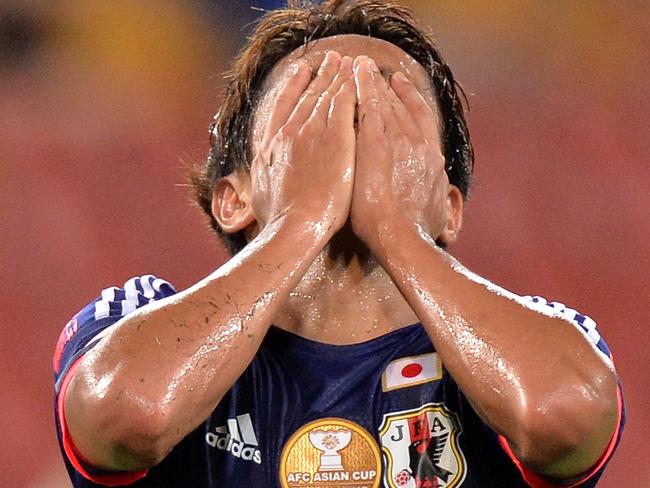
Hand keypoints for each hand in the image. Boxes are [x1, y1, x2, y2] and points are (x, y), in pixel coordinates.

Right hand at [250, 52, 356, 238]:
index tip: (302, 71)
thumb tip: (261, 174)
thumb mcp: (260, 193)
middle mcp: (289, 132)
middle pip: (308, 95)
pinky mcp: (336, 139)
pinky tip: (360, 77)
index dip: (293, 85)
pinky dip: (352, 87)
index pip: (283, 105)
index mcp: (270, 145)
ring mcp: (313, 133)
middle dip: (321, 75)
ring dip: (338, 75)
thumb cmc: (277, 221)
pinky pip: (346, 103)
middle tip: (331, 59)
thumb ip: (264, 176)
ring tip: (347, 61)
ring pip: (328, 95)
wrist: (294, 227)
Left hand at [350, 56, 448, 246]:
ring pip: (384, 101)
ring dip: (372, 81)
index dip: (409, 98)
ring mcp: (398, 141)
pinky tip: (355, 74)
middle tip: (373, 70)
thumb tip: (449, 213)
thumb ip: (443, 205)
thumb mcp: (440, 216)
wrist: (402, 237)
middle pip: (400, 105)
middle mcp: (419, 142)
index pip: (421, 116)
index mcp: (433, 157)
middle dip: (385, 85)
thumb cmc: (418, 233)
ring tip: (360, 66)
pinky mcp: (375, 144)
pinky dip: (362, 88)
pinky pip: (368, 107)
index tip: (399, 84)